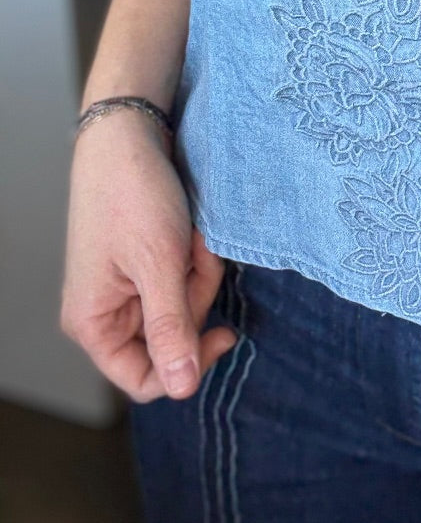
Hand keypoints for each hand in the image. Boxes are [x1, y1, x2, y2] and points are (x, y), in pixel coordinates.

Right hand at [61, 110, 237, 400]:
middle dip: (195, 294)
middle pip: (172, 339)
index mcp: (93, 324)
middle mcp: (106, 313)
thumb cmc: (132, 194)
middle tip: (194, 253)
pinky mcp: (146, 265)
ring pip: (184, 306)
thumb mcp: (159, 263)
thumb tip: (182, 387)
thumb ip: (171, 328)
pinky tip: (190, 230)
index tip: (225, 332)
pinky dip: (194, 257)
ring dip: (198, 270)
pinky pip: (183, 279)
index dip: (188, 364)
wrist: (129, 135)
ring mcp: (127, 288)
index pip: (144, 380)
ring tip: (190, 233)